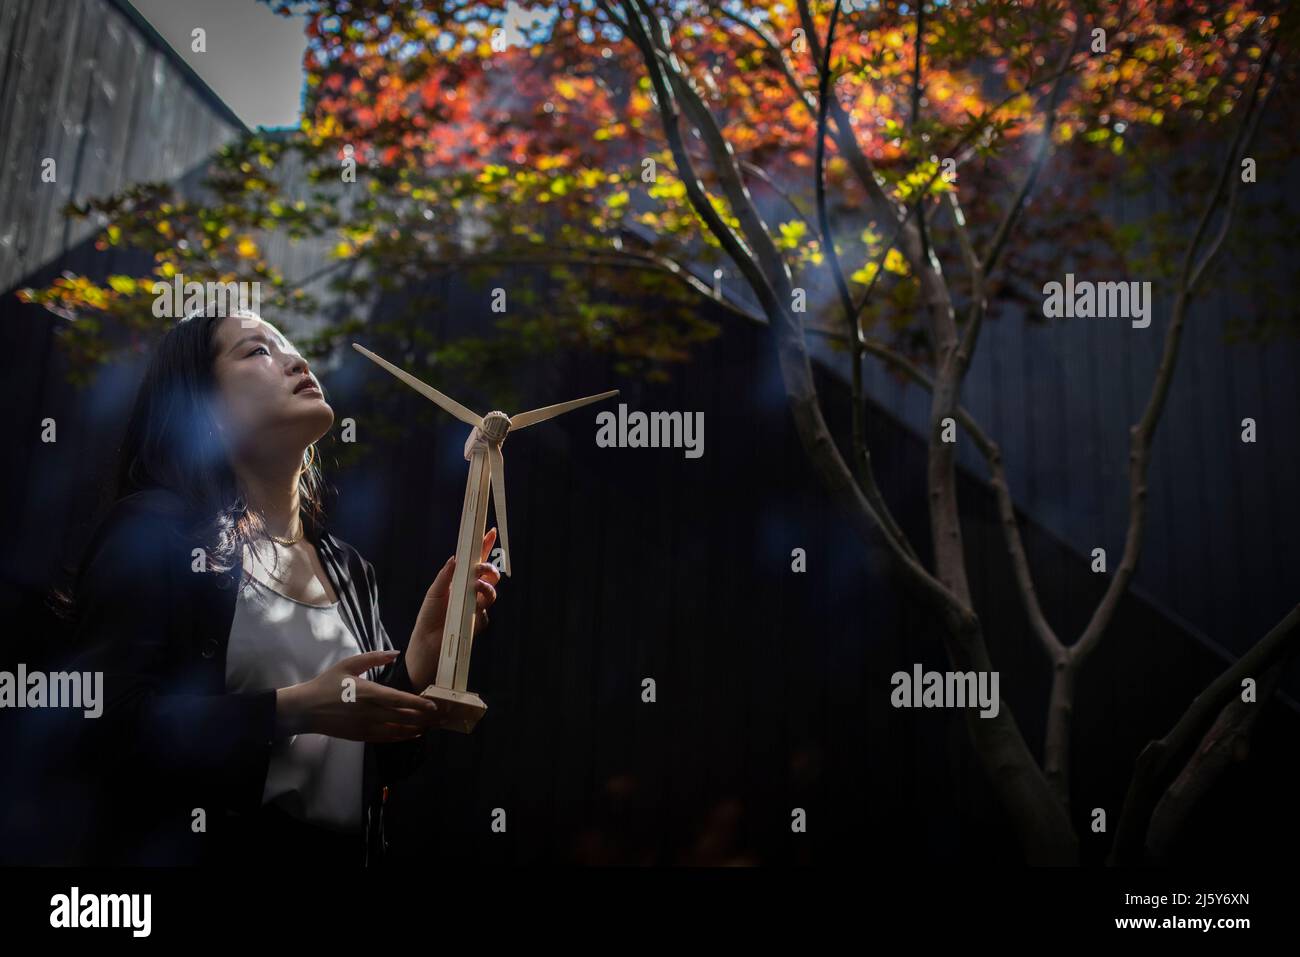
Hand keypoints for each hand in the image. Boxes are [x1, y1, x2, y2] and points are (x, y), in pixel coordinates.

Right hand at [275, 650, 441, 741]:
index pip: (399, 700)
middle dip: (424, 718)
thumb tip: (396, 652)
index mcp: (369, 692)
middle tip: (441, 717)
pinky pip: (386, 739)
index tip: (434, 705)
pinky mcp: (361, 736)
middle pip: (403, 717)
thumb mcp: (349, 664)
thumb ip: (374, 657)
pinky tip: (412, 734)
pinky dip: (401, 737)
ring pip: (397, 731)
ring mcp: (365, 726)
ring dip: (416, 729)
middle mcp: (370, 712)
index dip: (419, 704)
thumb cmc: (327, 684)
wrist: (305, 709)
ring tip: (431, 726)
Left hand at [405, 528, 501, 689]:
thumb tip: (456, 558)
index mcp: (460, 583)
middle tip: (481, 569)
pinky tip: (473, 608)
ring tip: (477, 586)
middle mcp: (471, 594)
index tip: (489, 532)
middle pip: (489, 577)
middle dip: (489, 569)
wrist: (425, 646)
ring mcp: (475, 609)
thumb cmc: (427, 619)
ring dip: (488, 587)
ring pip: (491, 594)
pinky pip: (485, 615)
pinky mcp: (477, 625)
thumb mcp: (433, 594)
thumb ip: (445, 576)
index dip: (484, 547)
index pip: (476, 562)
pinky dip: (481, 609)